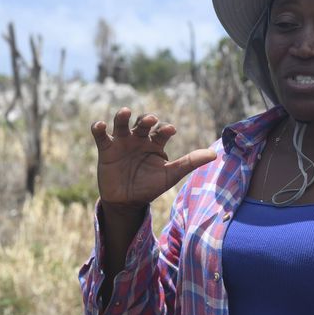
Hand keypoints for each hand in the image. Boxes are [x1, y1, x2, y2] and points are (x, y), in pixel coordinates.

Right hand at [91, 108, 215, 208]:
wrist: (127, 202)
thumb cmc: (150, 186)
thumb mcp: (170, 175)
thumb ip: (190, 163)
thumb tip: (214, 154)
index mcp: (155, 143)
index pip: (161, 131)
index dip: (165, 129)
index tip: (170, 130)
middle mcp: (138, 139)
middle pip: (142, 123)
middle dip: (146, 119)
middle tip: (151, 120)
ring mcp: (122, 142)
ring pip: (121, 124)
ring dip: (123, 116)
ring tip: (126, 112)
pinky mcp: (106, 149)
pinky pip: (101, 136)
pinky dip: (98, 129)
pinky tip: (100, 125)